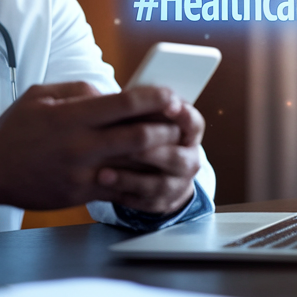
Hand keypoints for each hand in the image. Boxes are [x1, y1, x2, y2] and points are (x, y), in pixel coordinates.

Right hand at [0, 83, 203, 213]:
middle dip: (167, 129)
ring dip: (160, 157)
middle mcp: (80, 145)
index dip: (153, 98)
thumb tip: (109, 92)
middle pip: (138, 136)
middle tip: (183, 123)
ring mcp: (82, 172)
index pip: (122, 104)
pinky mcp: (81, 193)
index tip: (171, 96)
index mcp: (71, 116)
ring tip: (176, 149)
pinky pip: (120, 189)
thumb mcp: (40, 96)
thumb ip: (78, 90)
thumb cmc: (13, 130)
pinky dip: (141, 181)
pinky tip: (154, 174)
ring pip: (134, 166)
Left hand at [99, 93, 204, 215]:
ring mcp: (176, 183)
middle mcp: (188, 159)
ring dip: (131, 178)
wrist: (157, 171)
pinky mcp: (160, 201)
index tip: (169, 105)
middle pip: (178, 157)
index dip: (183, 115)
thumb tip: (116, 95)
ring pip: (159, 184)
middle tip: (129, 146)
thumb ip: (141, 107)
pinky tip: (103, 184)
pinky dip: (124, 193)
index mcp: (187, 133)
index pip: (193, 123)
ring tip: (103, 174)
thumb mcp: (147, 116)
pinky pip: (144, 201)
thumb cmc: (147, 134)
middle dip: (152, 152)